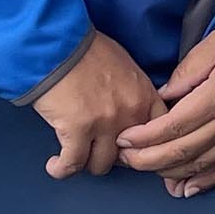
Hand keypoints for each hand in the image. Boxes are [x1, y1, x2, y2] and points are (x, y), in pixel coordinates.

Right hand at [31, 32, 166, 179]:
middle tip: (99, 151)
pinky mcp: (76, 131)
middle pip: (130, 155)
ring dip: (87, 162)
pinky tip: (56, 165)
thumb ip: (133, 93)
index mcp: (144, 95)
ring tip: (76, 156)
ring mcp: (104, 124)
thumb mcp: (126, 67)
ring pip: (102, 164)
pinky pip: (72, 164)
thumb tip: (130, 111)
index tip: (129, 147)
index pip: (158, 133)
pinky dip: (62, 169)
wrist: (60, 44)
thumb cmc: (87, 50)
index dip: (142, 145)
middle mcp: (130, 112)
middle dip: (114, 156)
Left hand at [116, 18, 214, 197]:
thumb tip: (163, 96)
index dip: (143, 137)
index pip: (171, 127)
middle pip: (181, 152)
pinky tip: (188, 187)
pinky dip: (207, 181)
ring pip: (201, 165)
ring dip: (171, 173)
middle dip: (148, 160)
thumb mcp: (213, 44)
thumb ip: (185, 73)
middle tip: (128, 158)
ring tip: (150, 171)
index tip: (125, 138)